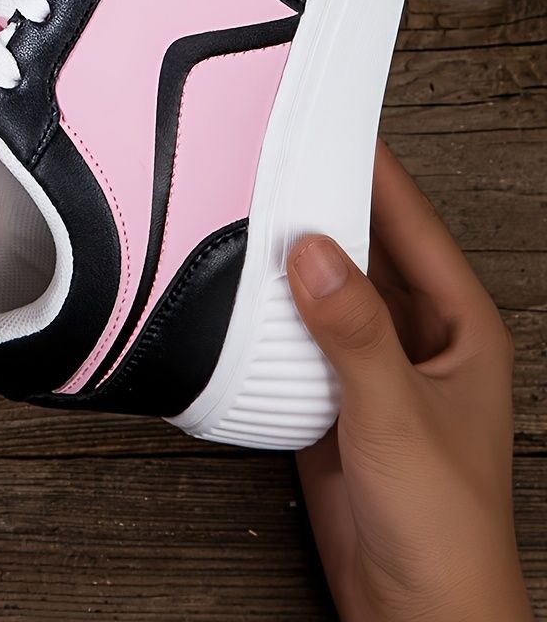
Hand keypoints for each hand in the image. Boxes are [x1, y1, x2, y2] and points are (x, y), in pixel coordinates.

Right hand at [287, 142, 532, 621]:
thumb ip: (356, 336)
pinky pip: (296, 331)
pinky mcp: (331, 395)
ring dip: (291, 256)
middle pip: (365, 246)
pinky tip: (238, 290)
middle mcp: (416, 336)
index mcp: (459, 327)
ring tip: (247, 211)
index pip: (412, 224)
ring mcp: (370, 365)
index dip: (375, 171)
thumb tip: (315, 255)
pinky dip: (268, 307)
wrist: (415, 612)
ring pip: (326, 286)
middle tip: (273, 159)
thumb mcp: (399, 420)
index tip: (333, 123)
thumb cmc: (447, 530)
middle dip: (322, 204)